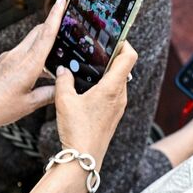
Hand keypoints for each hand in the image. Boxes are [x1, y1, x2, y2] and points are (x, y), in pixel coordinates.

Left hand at [0, 0, 64, 132]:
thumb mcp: (29, 105)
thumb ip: (49, 94)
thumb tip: (63, 87)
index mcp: (27, 65)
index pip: (46, 34)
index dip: (55, 16)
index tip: (61, 0)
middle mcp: (17, 56)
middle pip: (38, 32)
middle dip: (52, 24)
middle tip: (67, 22)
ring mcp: (8, 58)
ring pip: (31, 42)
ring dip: (45, 41)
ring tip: (59, 51)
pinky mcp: (3, 63)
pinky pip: (24, 53)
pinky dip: (36, 54)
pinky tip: (42, 68)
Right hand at [52, 40, 136, 167]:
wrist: (85, 157)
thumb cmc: (77, 130)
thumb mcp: (64, 100)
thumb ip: (63, 80)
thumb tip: (63, 69)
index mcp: (113, 88)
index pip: (129, 57)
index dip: (125, 43)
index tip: (114, 36)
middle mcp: (121, 96)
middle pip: (124, 67)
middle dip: (113, 55)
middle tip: (96, 46)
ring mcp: (119, 106)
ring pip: (119, 80)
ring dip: (108, 70)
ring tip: (90, 63)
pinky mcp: (114, 114)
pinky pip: (114, 92)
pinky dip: (105, 83)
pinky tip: (89, 84)